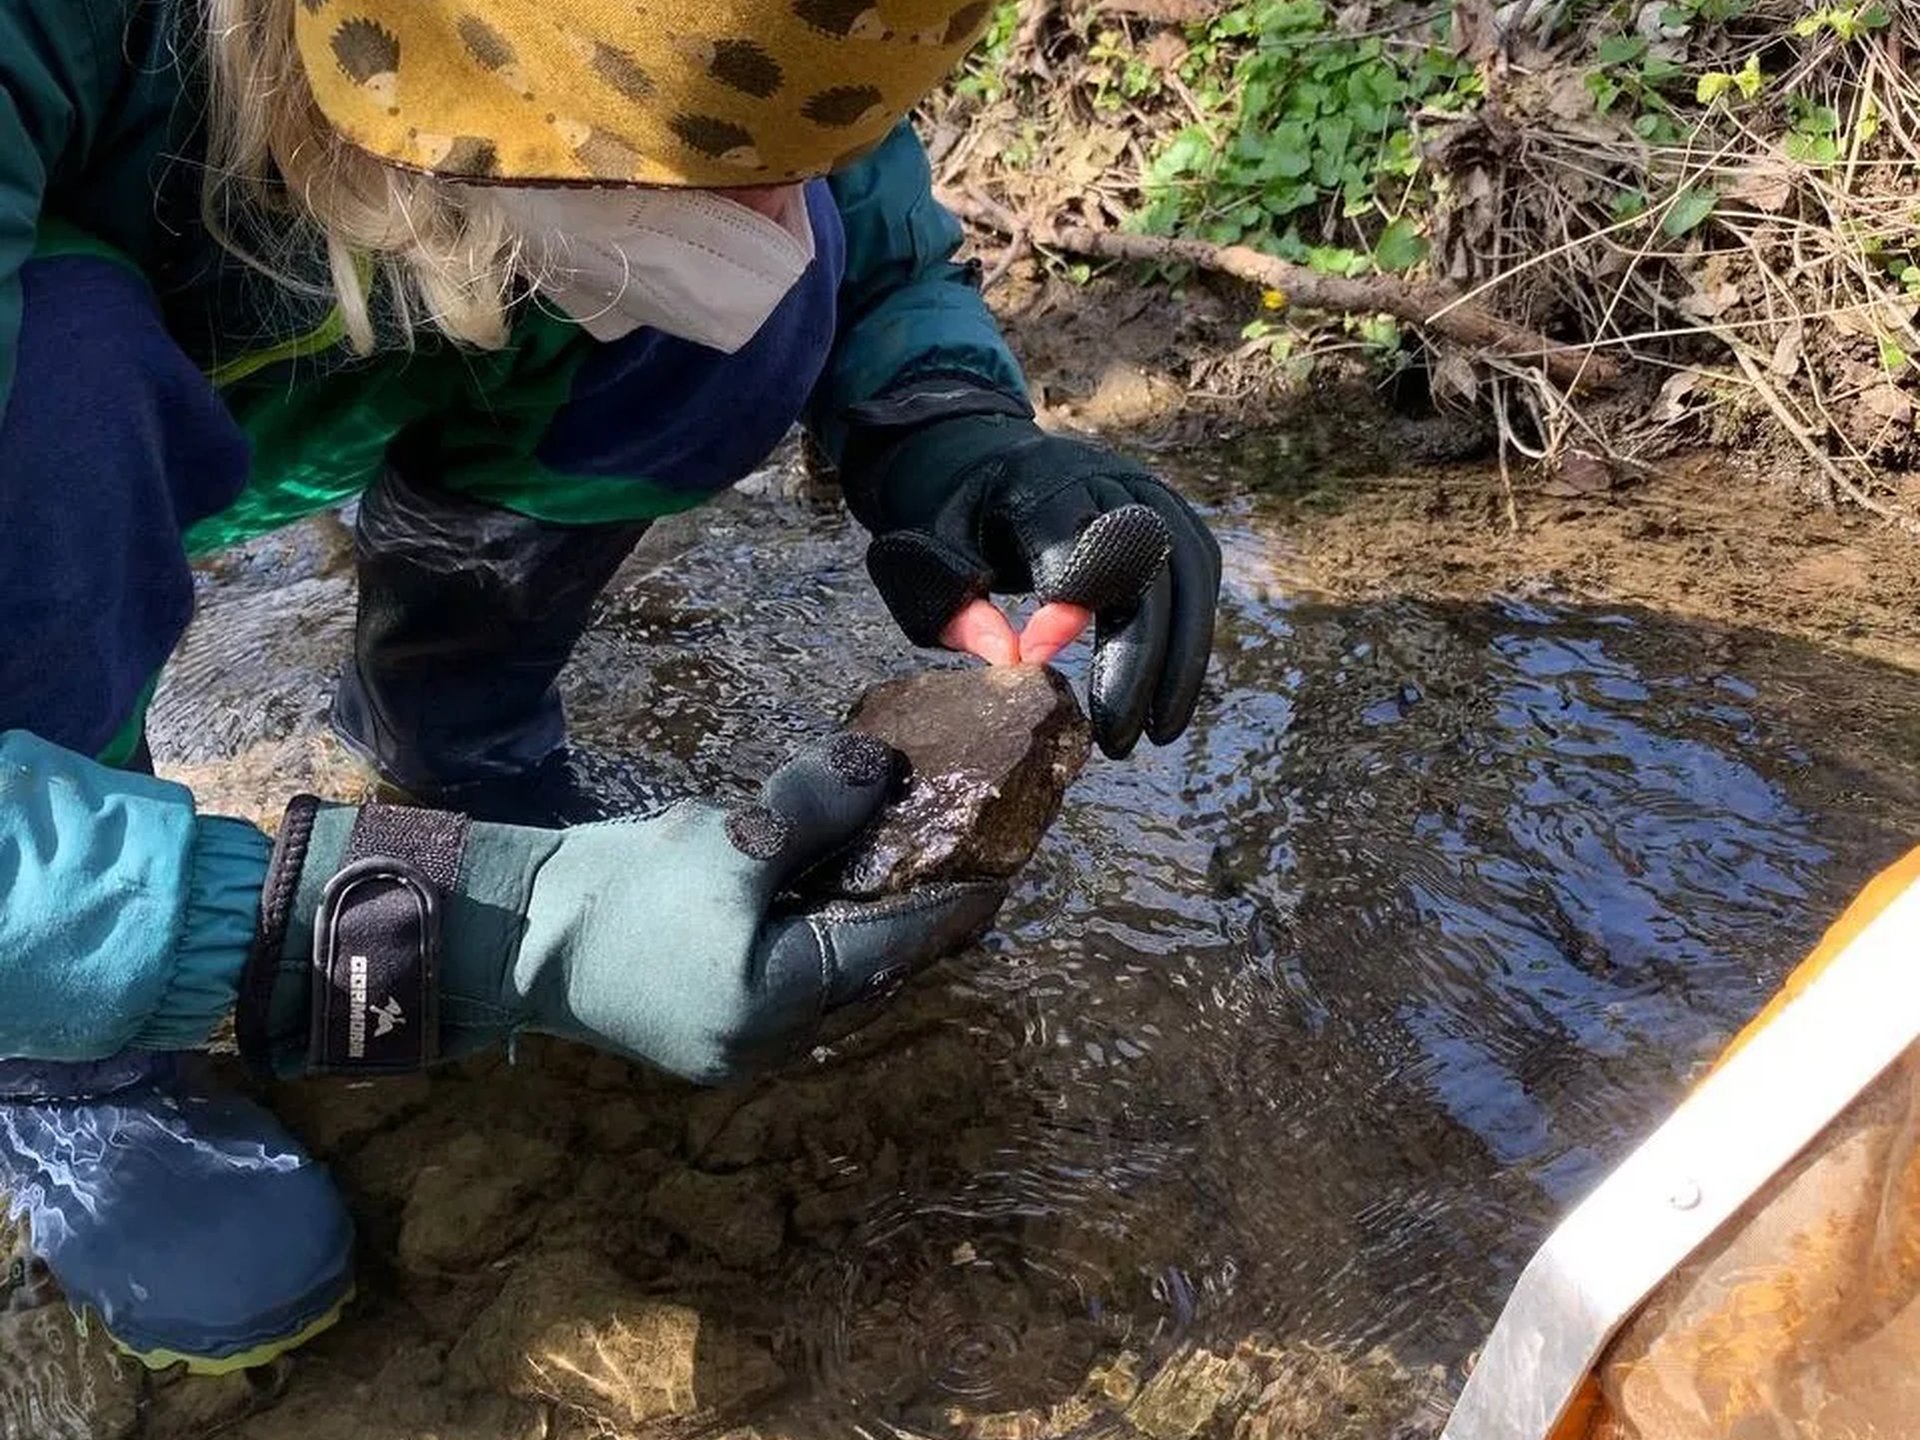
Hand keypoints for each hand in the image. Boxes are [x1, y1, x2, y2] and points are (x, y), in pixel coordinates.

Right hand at [244, 735, 1003, 1083]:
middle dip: (924, 910)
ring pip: (842, 973)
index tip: (1005, 857)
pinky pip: (801, 973)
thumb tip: (884, 768)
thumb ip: (814, 808)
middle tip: (970, 854)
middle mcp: (777, 1036)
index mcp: (783, 1003)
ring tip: (919, 864)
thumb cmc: (621, 893)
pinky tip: (844, 884)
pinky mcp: (716, 1019)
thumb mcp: (727, 840)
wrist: (515, 936)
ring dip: (879, 920)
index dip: (956, 896)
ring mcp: (744, 1037)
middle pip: (877, 968)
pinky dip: (832, 928)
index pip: (898, 944)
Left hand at [840, 390, 1220, 757]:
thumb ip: (959, 611)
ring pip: (1191, 575)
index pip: (1081, 555)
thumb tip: (1014, 661)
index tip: (1037, 661)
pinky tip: (1173, 688)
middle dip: (1139, 664)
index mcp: (1043, 486)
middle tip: (1118, 739)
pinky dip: (1192, 630)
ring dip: (1184, 659)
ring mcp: (1145, 489)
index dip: (1068, 616)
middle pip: (1150, 573)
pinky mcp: (1165, 508)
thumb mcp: (922, 561)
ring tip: (1162, 729)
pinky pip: (1198, 570)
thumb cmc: (941, 516)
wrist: (968, 449)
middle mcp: (1108, 480)